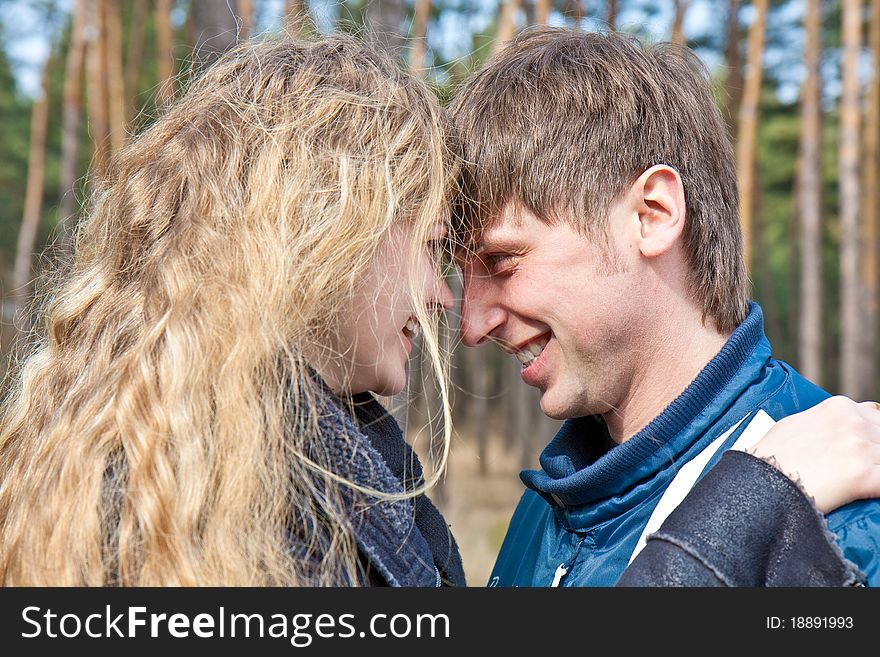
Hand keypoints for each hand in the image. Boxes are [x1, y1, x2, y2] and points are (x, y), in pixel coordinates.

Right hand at [747, 396, 879, 513]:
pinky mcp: (861, 476)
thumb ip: (828, 421)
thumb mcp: (797, 423)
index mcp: (839, 407)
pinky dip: (878, 488)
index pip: (878, 418)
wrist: (758, 481)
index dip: (874, 438)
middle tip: (863, 465)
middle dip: (876, 454)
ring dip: (876, 469)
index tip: (868, 450)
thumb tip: (844, 424)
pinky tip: (868, 490)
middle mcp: (852, 423)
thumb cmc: (771, 455)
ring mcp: (859, 448)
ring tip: (861, 479)